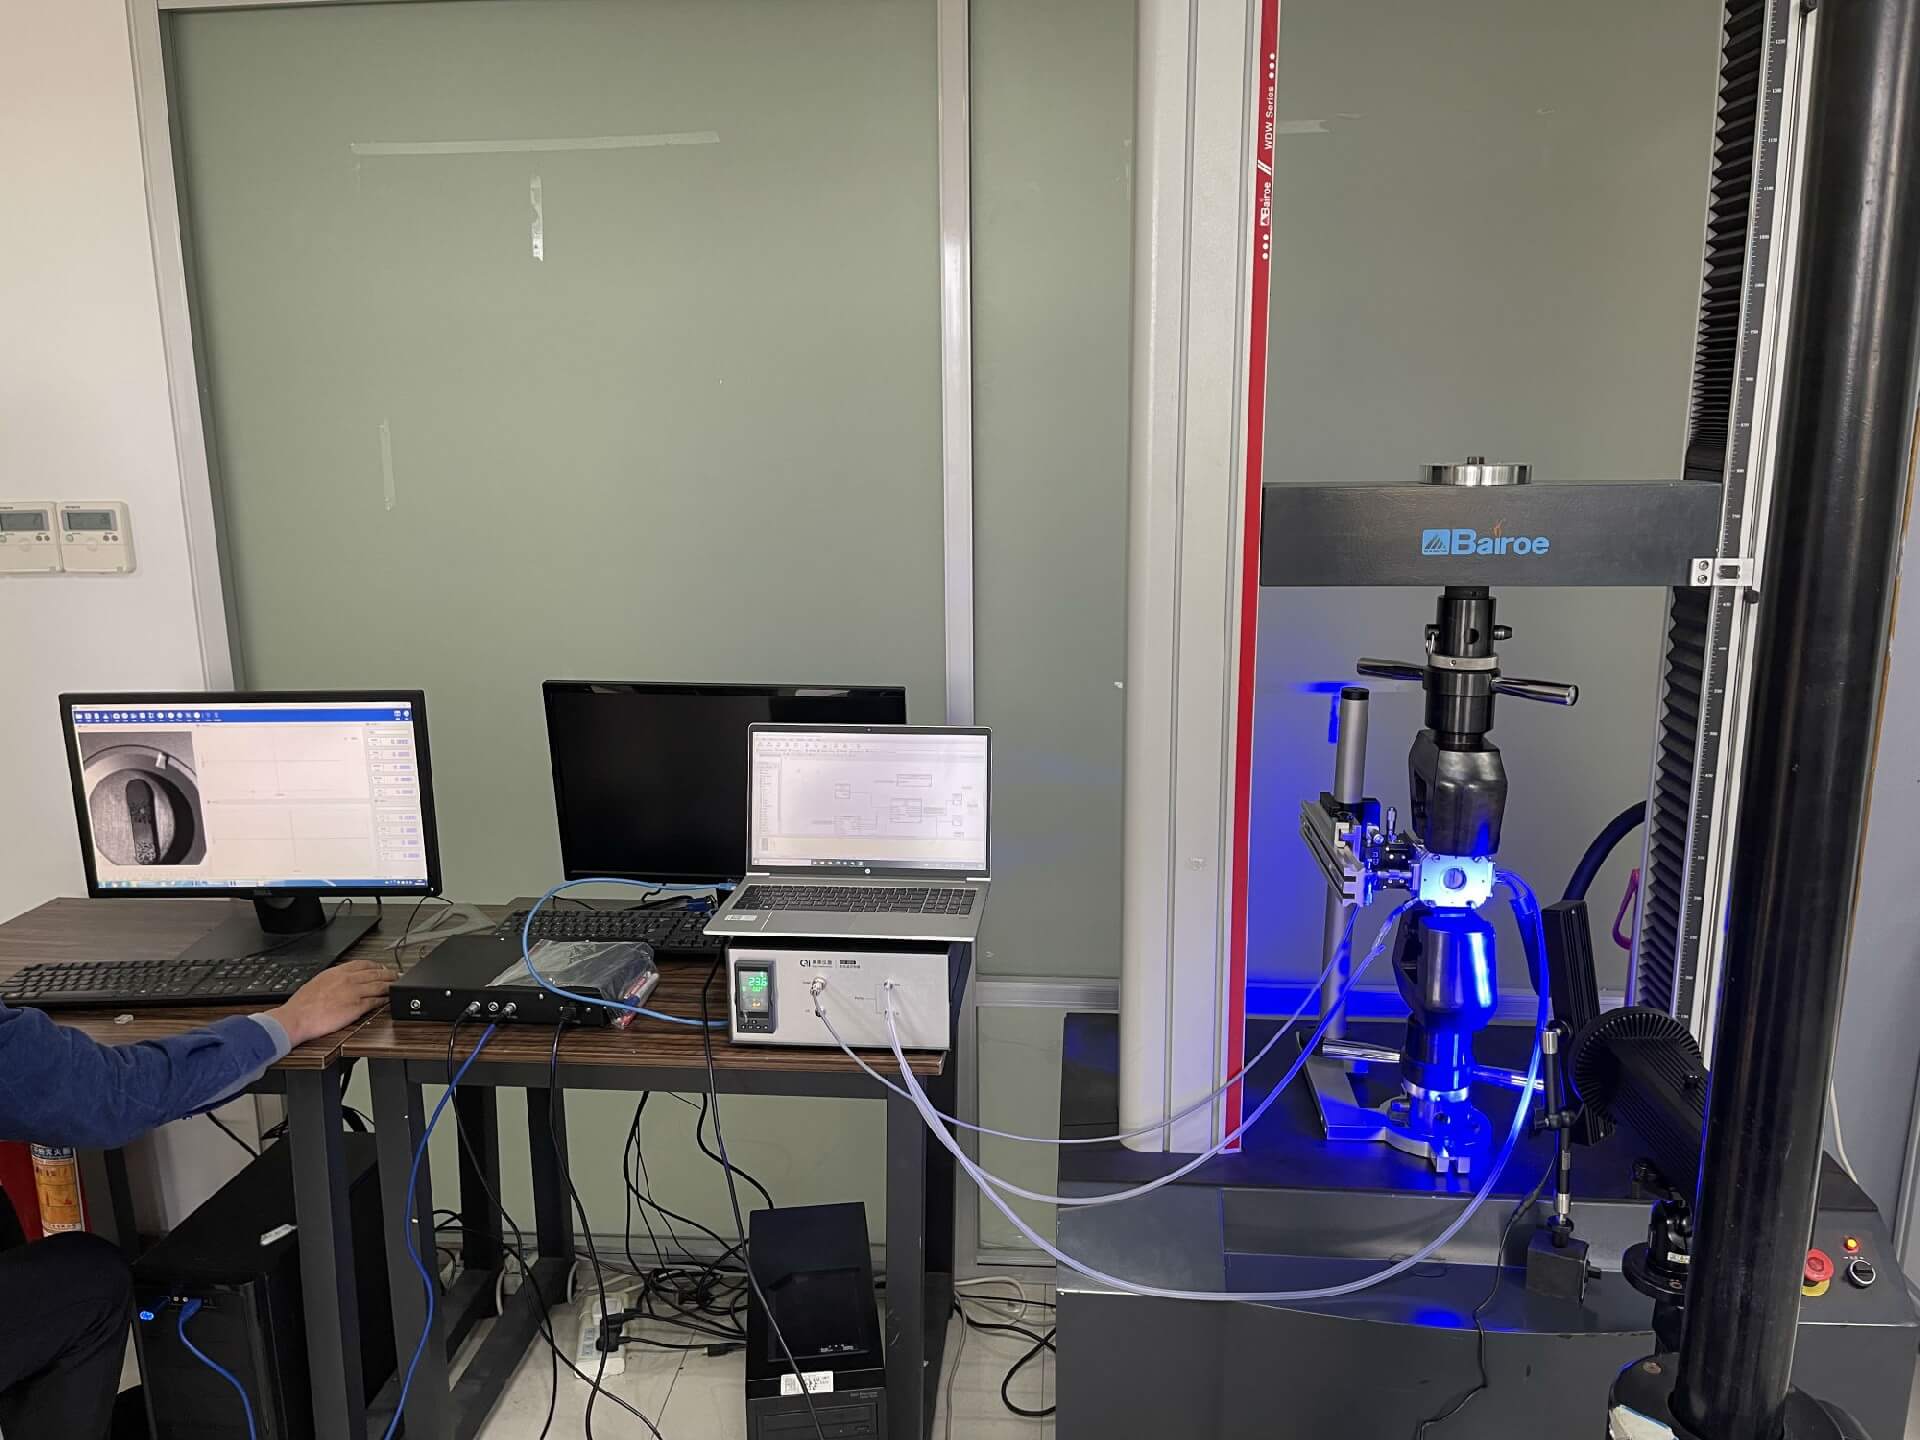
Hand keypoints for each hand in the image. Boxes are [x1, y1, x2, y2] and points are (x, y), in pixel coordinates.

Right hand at [265, 959, 393, 1046]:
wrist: (297, 1017)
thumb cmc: (302, 1005)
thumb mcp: (317, 982)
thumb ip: (332, 979)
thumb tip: (338, 981)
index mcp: (337, 972)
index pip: (363, 963)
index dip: (376, 965)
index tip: (382, 967)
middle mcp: (348, 980)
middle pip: (375, 973)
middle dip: (389, 973)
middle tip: (396, 975)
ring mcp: (354, 993)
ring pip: (379, 985)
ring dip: (391, 985)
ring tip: (397, 986)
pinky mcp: (357, 1007)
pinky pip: (376, 1001)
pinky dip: (384, 999)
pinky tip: (388, 1000)